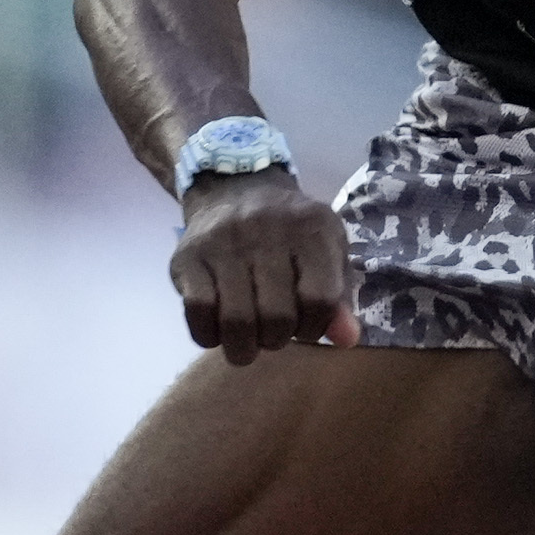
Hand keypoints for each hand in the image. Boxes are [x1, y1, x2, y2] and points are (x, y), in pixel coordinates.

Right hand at [169, 168, 362, 364]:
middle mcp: (267, 230)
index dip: (314, 327)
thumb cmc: (291, 231)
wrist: (234, 186)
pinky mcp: (188, 256)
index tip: (305, 327)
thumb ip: (340, 296)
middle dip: (276, 340)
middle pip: (277, 316)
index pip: (320, 299)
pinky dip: (209, 335)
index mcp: (312, 229)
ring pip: (236, 320)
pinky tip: (218, 332)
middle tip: (273, 335)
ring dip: (243, 347)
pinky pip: (198, 312)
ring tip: (247, 343)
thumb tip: (346, 340)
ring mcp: (223, 242)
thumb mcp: (327, 250)